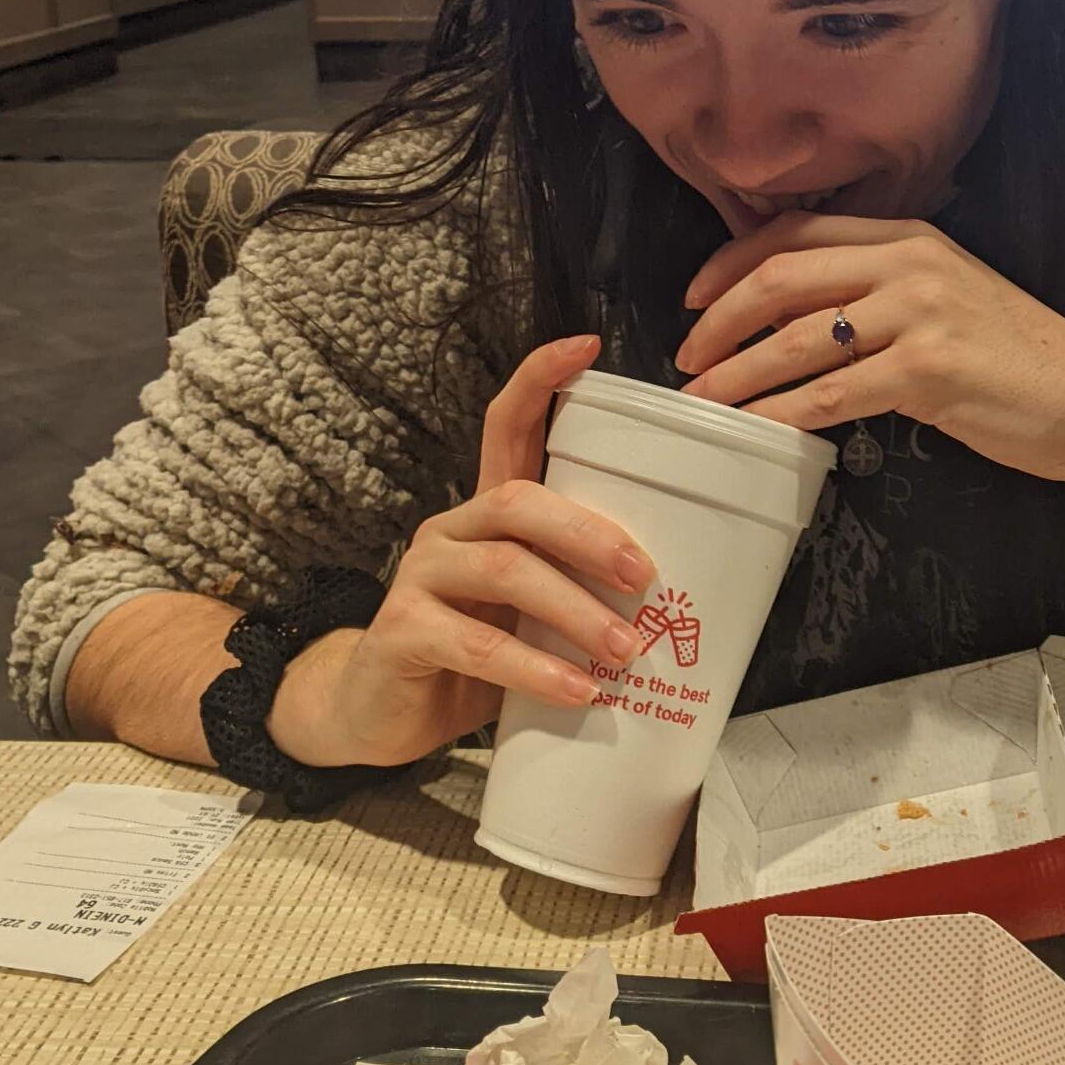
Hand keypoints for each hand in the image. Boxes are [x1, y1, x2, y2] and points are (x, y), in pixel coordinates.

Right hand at [268, 335, 654, 766]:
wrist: (382, 718)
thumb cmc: (474, 659)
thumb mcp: (532, 616)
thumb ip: (579, 591)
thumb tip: (682, 596)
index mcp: (487, 515)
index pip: (505, 425)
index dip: (539, 381)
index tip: (587, 347)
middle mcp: (450, 530)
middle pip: (518, 501)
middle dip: (589, 534)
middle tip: (646, 579)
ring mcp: (420, 577)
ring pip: (504, 570)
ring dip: (574, 611)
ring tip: (625, 653)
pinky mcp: (401, 632)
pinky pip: (476, 645)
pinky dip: (534, 669)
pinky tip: (578, 691)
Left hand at [676, 217, 1064, 483]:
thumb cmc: (1018, 360)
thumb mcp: (948, 299)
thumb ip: (881, 292)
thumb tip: (796, 319)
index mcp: (909, 238)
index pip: (795, 232)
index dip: (729, 263)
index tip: (692, 299)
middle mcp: (910, 263)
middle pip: (781, 277)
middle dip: (719, 318)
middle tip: (686, 355)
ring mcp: (921, 314)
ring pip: (797, 338)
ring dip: (738, 372)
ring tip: (704, 397)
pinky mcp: (929, 371)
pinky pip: (834, 392)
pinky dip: (785, 411)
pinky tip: (759, 427)